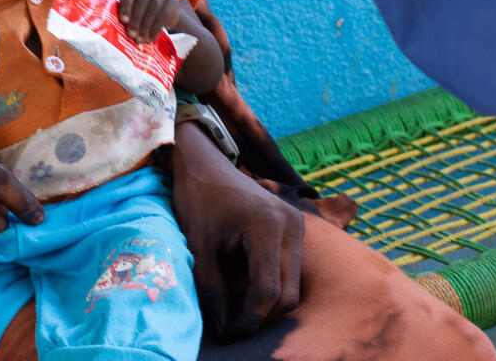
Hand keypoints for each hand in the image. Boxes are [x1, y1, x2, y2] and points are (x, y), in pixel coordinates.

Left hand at [119, 0, 182, 42]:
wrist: (161, 3)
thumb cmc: (138, 2)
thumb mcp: (130, 0)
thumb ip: (126, 8)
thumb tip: (124, 25)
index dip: (126, 5)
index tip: (123, 20)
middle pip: (142, 0)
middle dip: (136, 19)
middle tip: (131, 34)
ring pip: (153, 9)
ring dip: (145, 26)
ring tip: (139, 38)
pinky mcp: (173, 0)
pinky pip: (163, 16)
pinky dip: (155, 28)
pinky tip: (150, 37)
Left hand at [169, 122, 303, 339]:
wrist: (205, 163)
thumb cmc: (198, 199)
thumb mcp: (199, 246)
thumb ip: (212, 289)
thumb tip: (223, 329)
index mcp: (268, 226)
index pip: (267, 291)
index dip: (247, 320)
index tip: (226, 333)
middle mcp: (292, 225)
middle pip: (287, 294)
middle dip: (259, 315)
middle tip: (230, 325)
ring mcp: (298, 226)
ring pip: (292, 286)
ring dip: (266, 302)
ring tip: (233, 304)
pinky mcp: (295, 229)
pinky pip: (290, 271)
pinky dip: (270, 284)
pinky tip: (243, 283)